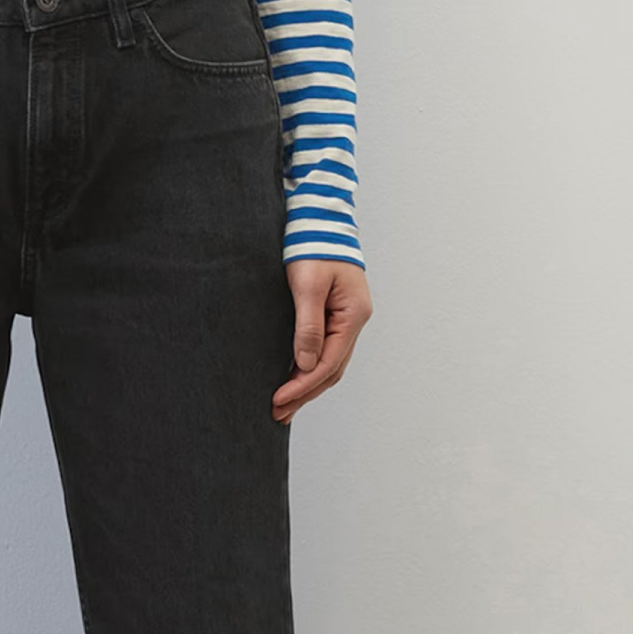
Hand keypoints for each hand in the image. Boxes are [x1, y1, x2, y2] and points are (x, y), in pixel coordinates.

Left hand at [273, 259, 371, 421]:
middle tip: (278, 414)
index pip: (328, 364)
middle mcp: (354, 321)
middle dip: (304, 394)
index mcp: (353, 316)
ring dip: (307, 387)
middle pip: (331, 370)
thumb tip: (306, 365)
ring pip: (330, 364)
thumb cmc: (313, 246)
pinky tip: (294, 380)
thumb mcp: (307, 285)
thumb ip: (308, 326)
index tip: (278, 401)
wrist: (319, 219)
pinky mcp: (335, 315)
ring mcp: (347, 319)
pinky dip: (309, 369)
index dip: (302, 386)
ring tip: (284, 407)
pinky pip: (325, 351)